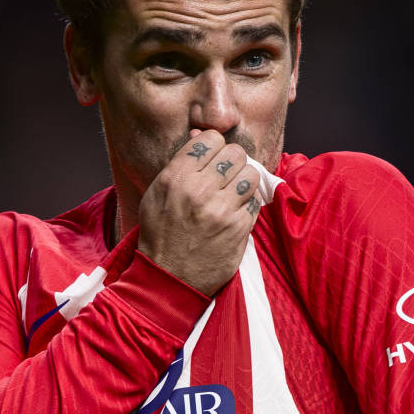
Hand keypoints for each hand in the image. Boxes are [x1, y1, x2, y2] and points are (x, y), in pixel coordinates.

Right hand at [137, 130, 262, 294]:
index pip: (210, 139)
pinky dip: (249, 203)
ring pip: (251, 173)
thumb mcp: (157, 195)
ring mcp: (222, 210)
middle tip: (226, 175)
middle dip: (233, 161)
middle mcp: (199, 191)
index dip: (215, 146)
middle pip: (235, 153)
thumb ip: (180, 164)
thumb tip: (200, 134)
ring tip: (234, 192)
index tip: (213, 158)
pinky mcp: (239, 228)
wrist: (168, 279)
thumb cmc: (161, 234)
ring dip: (244, 181)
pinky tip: (236, 212)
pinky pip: (256, 200)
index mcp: (175, 178)